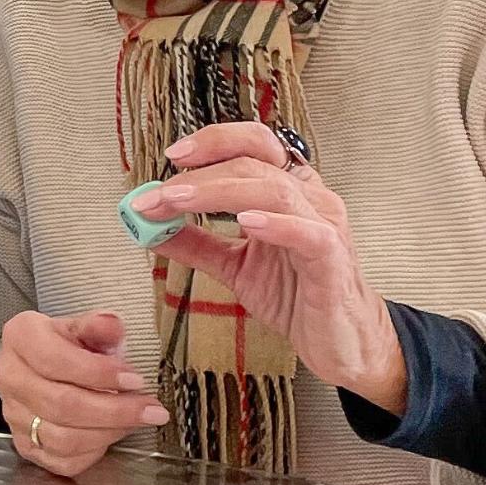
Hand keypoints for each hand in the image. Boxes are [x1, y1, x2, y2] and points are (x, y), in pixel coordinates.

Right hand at [0, 311, 165, 477]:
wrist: (38, 368)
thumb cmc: (64, 345)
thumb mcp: (81, 327)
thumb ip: (97, 327)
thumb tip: (113, 325)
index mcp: (20, 337)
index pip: (55, 360)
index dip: (98, 373)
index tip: (135, 379)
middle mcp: (10, 377)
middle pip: (62, 404)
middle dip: (114, 410)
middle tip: (150, 409)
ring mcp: (14, 415)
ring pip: (63, 438)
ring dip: (108, 432)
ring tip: (135, 420)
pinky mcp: (26, 445)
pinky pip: (63, 460)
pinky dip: (94, 451)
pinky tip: (112, 434)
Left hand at [130, 123, 409, 413]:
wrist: (336, 342)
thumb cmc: (297, 296)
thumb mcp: (235, 266)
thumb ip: (197, 244)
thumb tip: (149, 226)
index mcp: (288, 191)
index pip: (254, 144)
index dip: (214, 142)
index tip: (172, 155)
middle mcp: (310, 198)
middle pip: (254, 163)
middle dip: (199, 174)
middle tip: (158, 193)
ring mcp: (325, 225)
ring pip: (274, 190)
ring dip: (218, 192)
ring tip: (178, 201)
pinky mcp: (332, 259)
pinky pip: (309, 233)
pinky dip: (276, 224)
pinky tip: (246, 222)